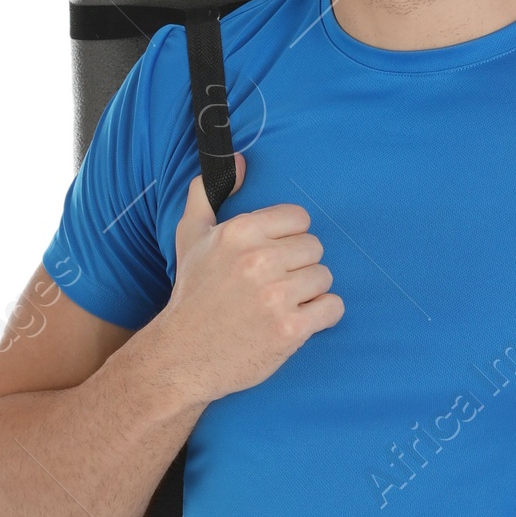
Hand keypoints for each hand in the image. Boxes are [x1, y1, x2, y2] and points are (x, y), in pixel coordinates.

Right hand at [157, 153, 343, 406]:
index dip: (289, 240)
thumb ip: (207, 194)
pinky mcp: (290, 329)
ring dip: (309, 294)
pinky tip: (296, 322)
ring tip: (281, 306)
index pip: (299, 219)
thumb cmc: (192, 295)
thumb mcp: (190, 238)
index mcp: (239, 232)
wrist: (182, 356)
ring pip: (325, 278)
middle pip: (315, 248)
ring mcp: (276, 296)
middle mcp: (258, 260)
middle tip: (275, 286)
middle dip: (300, 268)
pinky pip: (333, 308)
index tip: (272, 259)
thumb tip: (238, 160)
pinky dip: (321, 317)